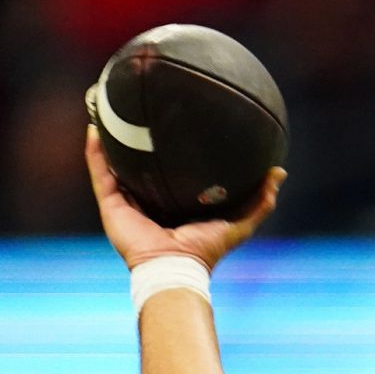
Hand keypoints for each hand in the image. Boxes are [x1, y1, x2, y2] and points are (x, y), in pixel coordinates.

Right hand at [84, 124, 285, 272]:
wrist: (175, 267)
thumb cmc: (206, 250)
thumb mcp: (239, 223)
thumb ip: (260, 201)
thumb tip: (280, 172)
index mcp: (173, 203)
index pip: (170, 171)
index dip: (171, 148)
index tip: (175, 120)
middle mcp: (147, 200)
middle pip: (139, 164)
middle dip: (135, 138)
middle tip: (138, 106)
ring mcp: (126, 202)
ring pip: (114, 164)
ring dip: (109, 138)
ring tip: (106, 107)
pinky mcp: (110, 206)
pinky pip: (100, 172)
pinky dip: (95, 152)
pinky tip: (94, 127)